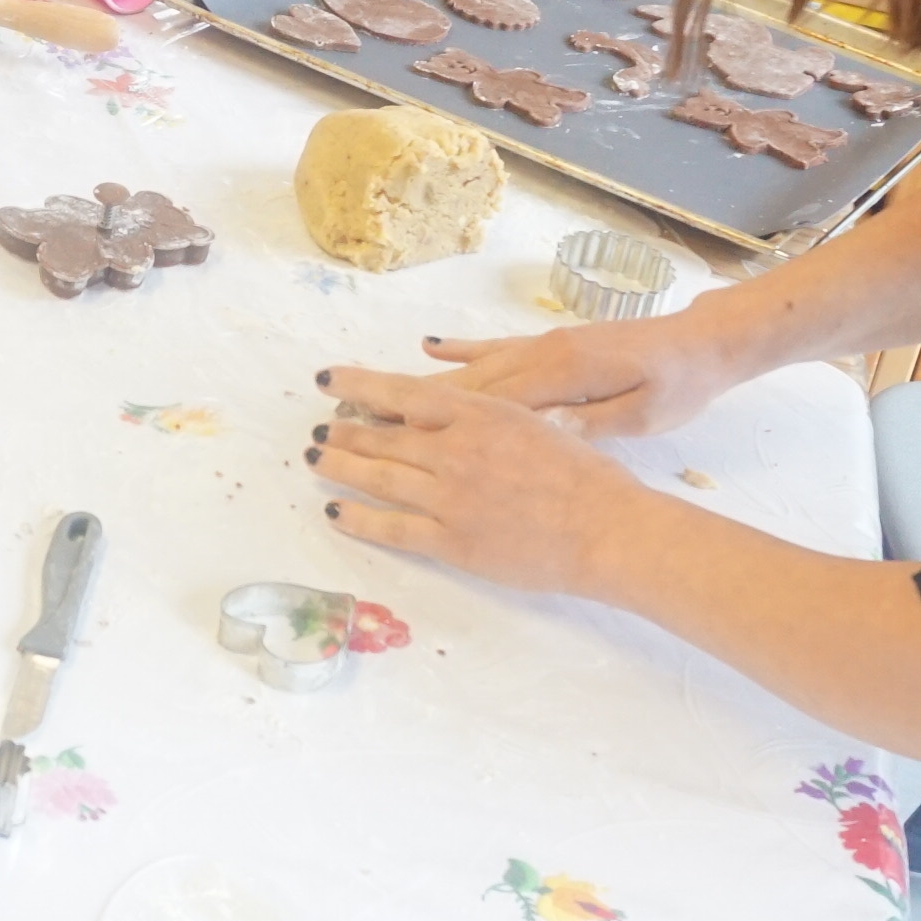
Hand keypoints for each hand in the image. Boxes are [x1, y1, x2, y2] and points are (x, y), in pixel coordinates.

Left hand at [308, 366, 690, 602]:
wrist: (606, 527)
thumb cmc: (585, 475)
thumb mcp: (537, 421)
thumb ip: (489, 418)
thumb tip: (456, 412)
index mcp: (479, 414)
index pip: (402, 393)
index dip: (359, 384)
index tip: (328, 379)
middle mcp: (455, 450)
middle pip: (383, 436)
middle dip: (345, 432)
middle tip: (318, 430)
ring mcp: (450, 497)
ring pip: (379, 477)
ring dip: (341, 467)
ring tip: (315, 461)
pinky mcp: (452, 541)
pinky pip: (393, 528)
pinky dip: (359, 519)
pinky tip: (336, 512)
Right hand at [399, 303, 750, 437]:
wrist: (703, 342)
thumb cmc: (678, 386)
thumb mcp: (642, 415)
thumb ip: (589, 422)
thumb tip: (539, 430)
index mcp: (562, 376)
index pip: (483, 405)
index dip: (429, 421)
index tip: (379, 435)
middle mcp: (541, 355)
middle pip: (462, 386)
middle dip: (404, 403)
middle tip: (348, 415)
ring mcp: (543, 345)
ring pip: (471, 369)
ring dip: (420, 383)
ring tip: (370, 393)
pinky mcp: (552, 342)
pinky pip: (495, 346)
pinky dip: (460, 350)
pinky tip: (428, 349)